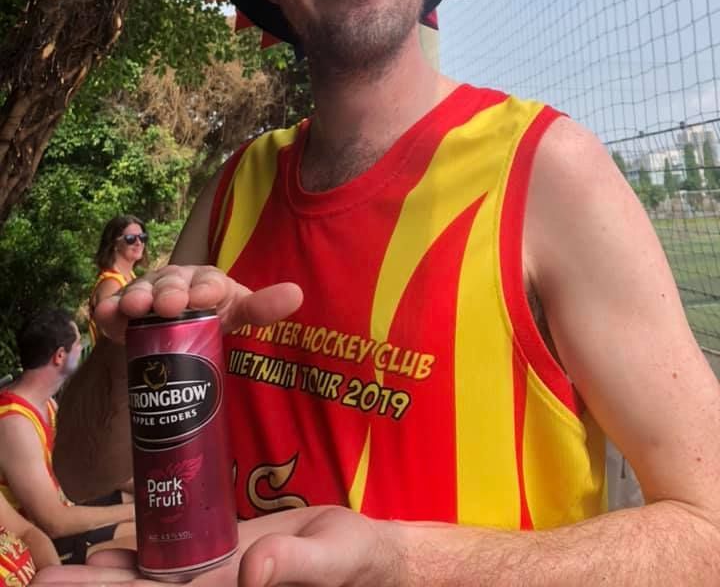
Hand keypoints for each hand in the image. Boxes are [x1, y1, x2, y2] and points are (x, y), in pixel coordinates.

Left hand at [33, 508, 395, 586]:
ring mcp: (216, 581)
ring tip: (58, 574)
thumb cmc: (356, 562)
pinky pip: (172, 565)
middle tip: (42, 582)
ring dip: (105, 582)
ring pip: (151, 584)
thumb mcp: (333, 558)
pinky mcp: (222, 562)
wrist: (366, 556)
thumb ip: (296, 565)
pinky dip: (137, 560)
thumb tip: (252, 572)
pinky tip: (108, 555)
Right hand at [94, 265, 302, 341]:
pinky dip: (108, 311)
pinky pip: (113, 308)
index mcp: (207, 280)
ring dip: (137, 298)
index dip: (207, 288)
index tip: (206, 297)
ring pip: (141, 293)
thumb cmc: (209, 314)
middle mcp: (175, 281)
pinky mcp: (121, 310)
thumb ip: (263, 307)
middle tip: (169, 305)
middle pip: (171, 283)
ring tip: (134, 307)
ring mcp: (146, 293)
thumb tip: (297, 293)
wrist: (170, 331)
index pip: (209, 280)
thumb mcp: (236, 311)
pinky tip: (104, 315)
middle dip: (170, 292)